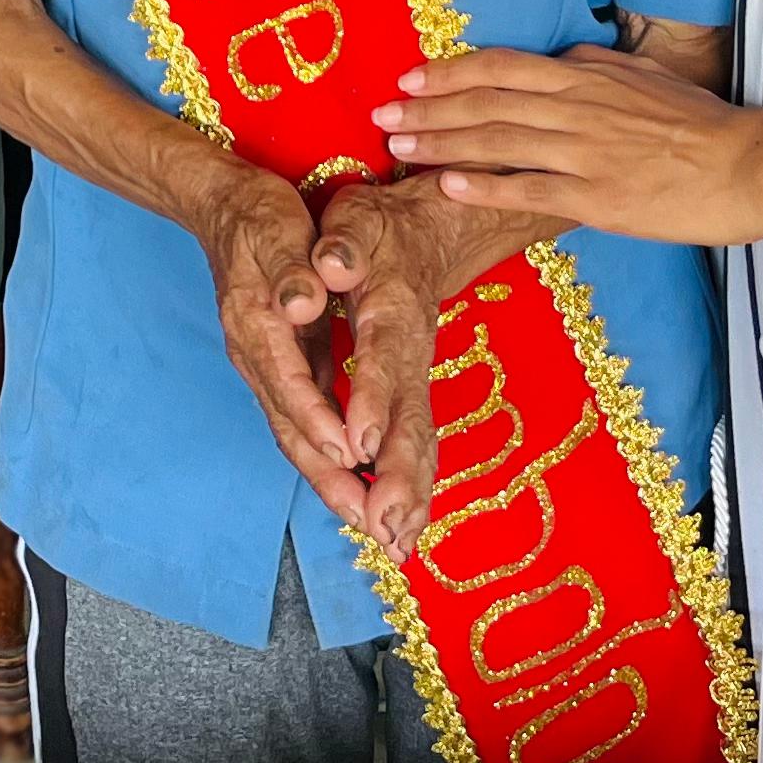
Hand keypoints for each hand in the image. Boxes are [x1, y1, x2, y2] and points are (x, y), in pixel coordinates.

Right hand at [186, 161, 374, 543]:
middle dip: (331, 479)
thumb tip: (304, 304)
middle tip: (371, 524)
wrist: (223, 206)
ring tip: (370, 521)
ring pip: (296, 435)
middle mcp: (255, 356)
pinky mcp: (278, 366)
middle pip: (291, 430)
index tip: (354, 456)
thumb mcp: (277, 228)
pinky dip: (327, 454)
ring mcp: (264, 366)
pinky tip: (356, 476)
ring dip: (331, 479)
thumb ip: (291, 271)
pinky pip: (302, 421)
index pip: (290, 384)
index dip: (320, 422)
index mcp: (257, 325)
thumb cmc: (259, 215)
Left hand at [307, 180, 528, 559]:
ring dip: (410, 494)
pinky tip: (405, 530)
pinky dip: (415, 489)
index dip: (372, 400)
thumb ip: (344, 244)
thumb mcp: (356, 218)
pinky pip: (418, 444)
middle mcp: (411, 351)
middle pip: (410, 417)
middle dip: (400, 474)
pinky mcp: (414, 390)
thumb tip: (329, 267)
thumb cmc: (381, 223)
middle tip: (387, 526)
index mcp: (392, 308)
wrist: (432, 228)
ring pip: (418, 440)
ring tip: (397, 545)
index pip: (382, 358)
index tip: (358, 445)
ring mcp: (417, 375)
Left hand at [378, 45, 762, 246]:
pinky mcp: (599, 197)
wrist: (748, 164)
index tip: (408, 78)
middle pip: (487, 103)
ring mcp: (586, 153)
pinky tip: (447, 185)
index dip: (449, 72)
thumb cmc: (698, 122)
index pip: (501, 66)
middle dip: (428, 109)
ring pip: (499, 143)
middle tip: (380, 115)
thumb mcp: (642, 77)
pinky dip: (485, 185)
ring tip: (398, 146)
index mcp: (586, 76)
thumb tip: (556, 57)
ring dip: (442, 143)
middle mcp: (577, 108)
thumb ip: (593, 67)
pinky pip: (530, 189)